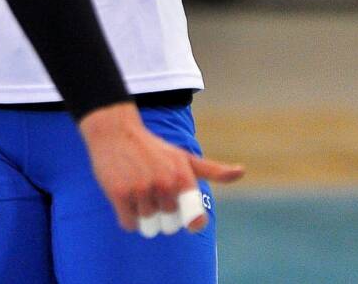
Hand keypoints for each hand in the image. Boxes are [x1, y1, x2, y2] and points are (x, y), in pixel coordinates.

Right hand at [78, 102, 243, 233]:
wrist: (115, 131)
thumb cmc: (154, 148)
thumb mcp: (184, 158)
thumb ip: (213, 170)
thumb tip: (242, 171)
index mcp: (182, 177)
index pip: (195, 221)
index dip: (189, 221)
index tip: (182, 211)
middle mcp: (164, 184)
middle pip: (169, 226)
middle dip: (161, 214)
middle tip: (152, 192)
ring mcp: (141, 189)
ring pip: (147, 226)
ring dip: (142, 214)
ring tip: (138, 192)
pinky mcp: (119, 194)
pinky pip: (129, 224)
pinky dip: (127, 216)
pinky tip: (126, 196)